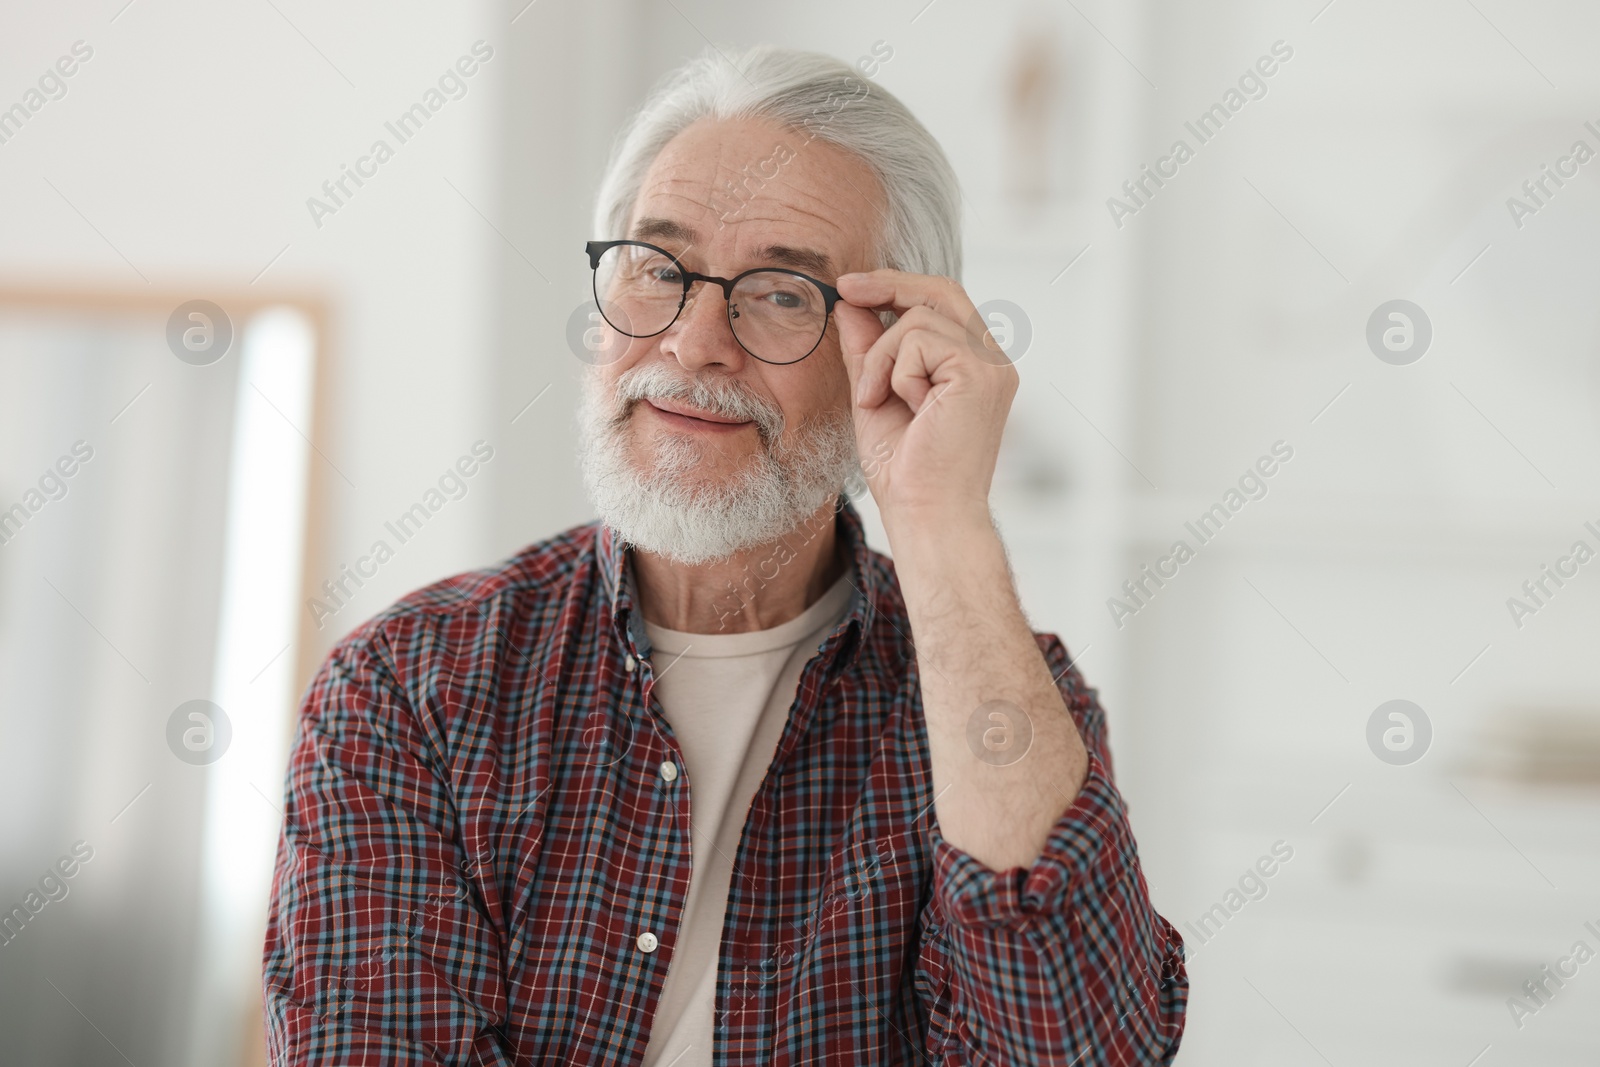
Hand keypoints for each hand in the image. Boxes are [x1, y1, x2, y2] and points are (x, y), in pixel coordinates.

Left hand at [833, 270, 1016, 528]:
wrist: (926, 515)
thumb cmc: (906, 471)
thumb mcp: (875, 395)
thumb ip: (868, 350)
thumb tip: (850, 305)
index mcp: (972, 366)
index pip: (941, 302)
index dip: (896, 285)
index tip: (851, 288)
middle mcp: (991, 361)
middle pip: (940, 291)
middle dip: (887, 284)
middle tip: (844, 289)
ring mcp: (990, 366)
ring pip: (918, 318)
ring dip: (880, 357)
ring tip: (877, 399)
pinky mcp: (980, 374)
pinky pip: (920, 340)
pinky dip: (895, 371)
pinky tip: (903, 407)